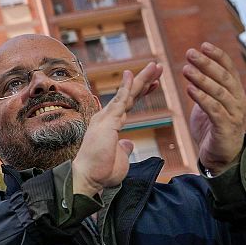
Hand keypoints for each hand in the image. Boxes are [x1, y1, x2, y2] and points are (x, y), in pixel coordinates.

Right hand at [74, 62, 160, 196]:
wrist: (88, 178)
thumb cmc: (101, 172)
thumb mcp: (120, 158)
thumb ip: (124, 148)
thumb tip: (129, 143)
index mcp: (109, 126)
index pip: (128, 104)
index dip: (141, 93)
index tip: (153, 84)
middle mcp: (106, 118)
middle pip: (129, 95)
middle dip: (144, 81)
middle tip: (157, 67)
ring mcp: (105, 118)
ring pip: (127, 94)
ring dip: (142, 79)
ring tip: (155, 66)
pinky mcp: (107, 121)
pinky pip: (120, 100)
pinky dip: (127, 87)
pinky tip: (132, 74)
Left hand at [182, 42, 245, 173]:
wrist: (221, 157)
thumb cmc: (213, 128)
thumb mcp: (209, 104)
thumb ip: (206, 88)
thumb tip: (193, 69)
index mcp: (236, 93)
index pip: (229, 70)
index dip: (218, 56)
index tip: (204, 45)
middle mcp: (238, 101)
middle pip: (224, 78)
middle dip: (207, 64)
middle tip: (190, 53)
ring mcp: (234, 114)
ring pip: (218, 92)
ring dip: (201, 79)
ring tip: (185, 68)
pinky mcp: (225, 127)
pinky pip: (213, 110)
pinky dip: (201, 98)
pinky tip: (189, 89)